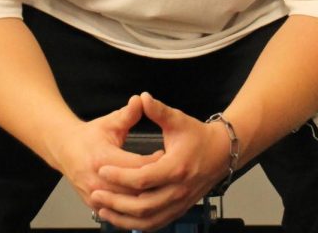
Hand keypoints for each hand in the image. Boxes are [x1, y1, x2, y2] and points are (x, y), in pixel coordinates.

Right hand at [44, 95, 163, 214]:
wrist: (65, 150)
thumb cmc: (89, 136)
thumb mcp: (109, 123)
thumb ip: (128, 114)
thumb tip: (141, 100)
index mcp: (103, 158)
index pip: (137, 165)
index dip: (155, 162)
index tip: (168, 155)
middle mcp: (97, 179)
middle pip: (134, 189)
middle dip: (154, 182)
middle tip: (169, 174)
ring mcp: (95, 194)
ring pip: (128, 204)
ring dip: (146, 197)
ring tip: (160, 186)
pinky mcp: (94, 204)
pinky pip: (118, 212)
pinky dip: (133, 208)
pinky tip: (146, 200)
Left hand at [90, 92, 230, 230]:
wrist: (222, 153)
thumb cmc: (198, 136)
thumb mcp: (178, 120)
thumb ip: (158, 110)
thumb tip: (141, 97)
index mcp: (176, 168)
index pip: (142, 178)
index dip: (119, 176)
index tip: (101, 169)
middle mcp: (178, 190)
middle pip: (142, 205)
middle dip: (116, 201)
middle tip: (96, 193)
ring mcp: (180, 203)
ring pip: (148, 220)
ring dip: (123, 218)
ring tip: (103, 210)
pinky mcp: (179, 209)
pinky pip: (156, 224)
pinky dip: (137, 225)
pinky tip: (122, 219)